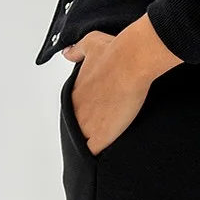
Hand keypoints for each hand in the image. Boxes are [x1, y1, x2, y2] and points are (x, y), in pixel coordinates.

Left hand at [63, 15, 181, 154]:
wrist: (131, 60)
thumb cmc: (114, 51)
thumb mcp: (90, 44)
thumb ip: (77, 51)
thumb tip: (68, 52)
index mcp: (74, 93)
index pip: (74, 112)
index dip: (86, 116)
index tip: (97, 117)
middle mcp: (77, 110)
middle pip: (77, 129)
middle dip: (88, 132)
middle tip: (102, 132)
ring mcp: (87, 125)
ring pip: (83, 143)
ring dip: (93, 144)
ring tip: (106, 145)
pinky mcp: (101, 135)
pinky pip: (93, 153)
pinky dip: (98, 155)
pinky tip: (106, 155)